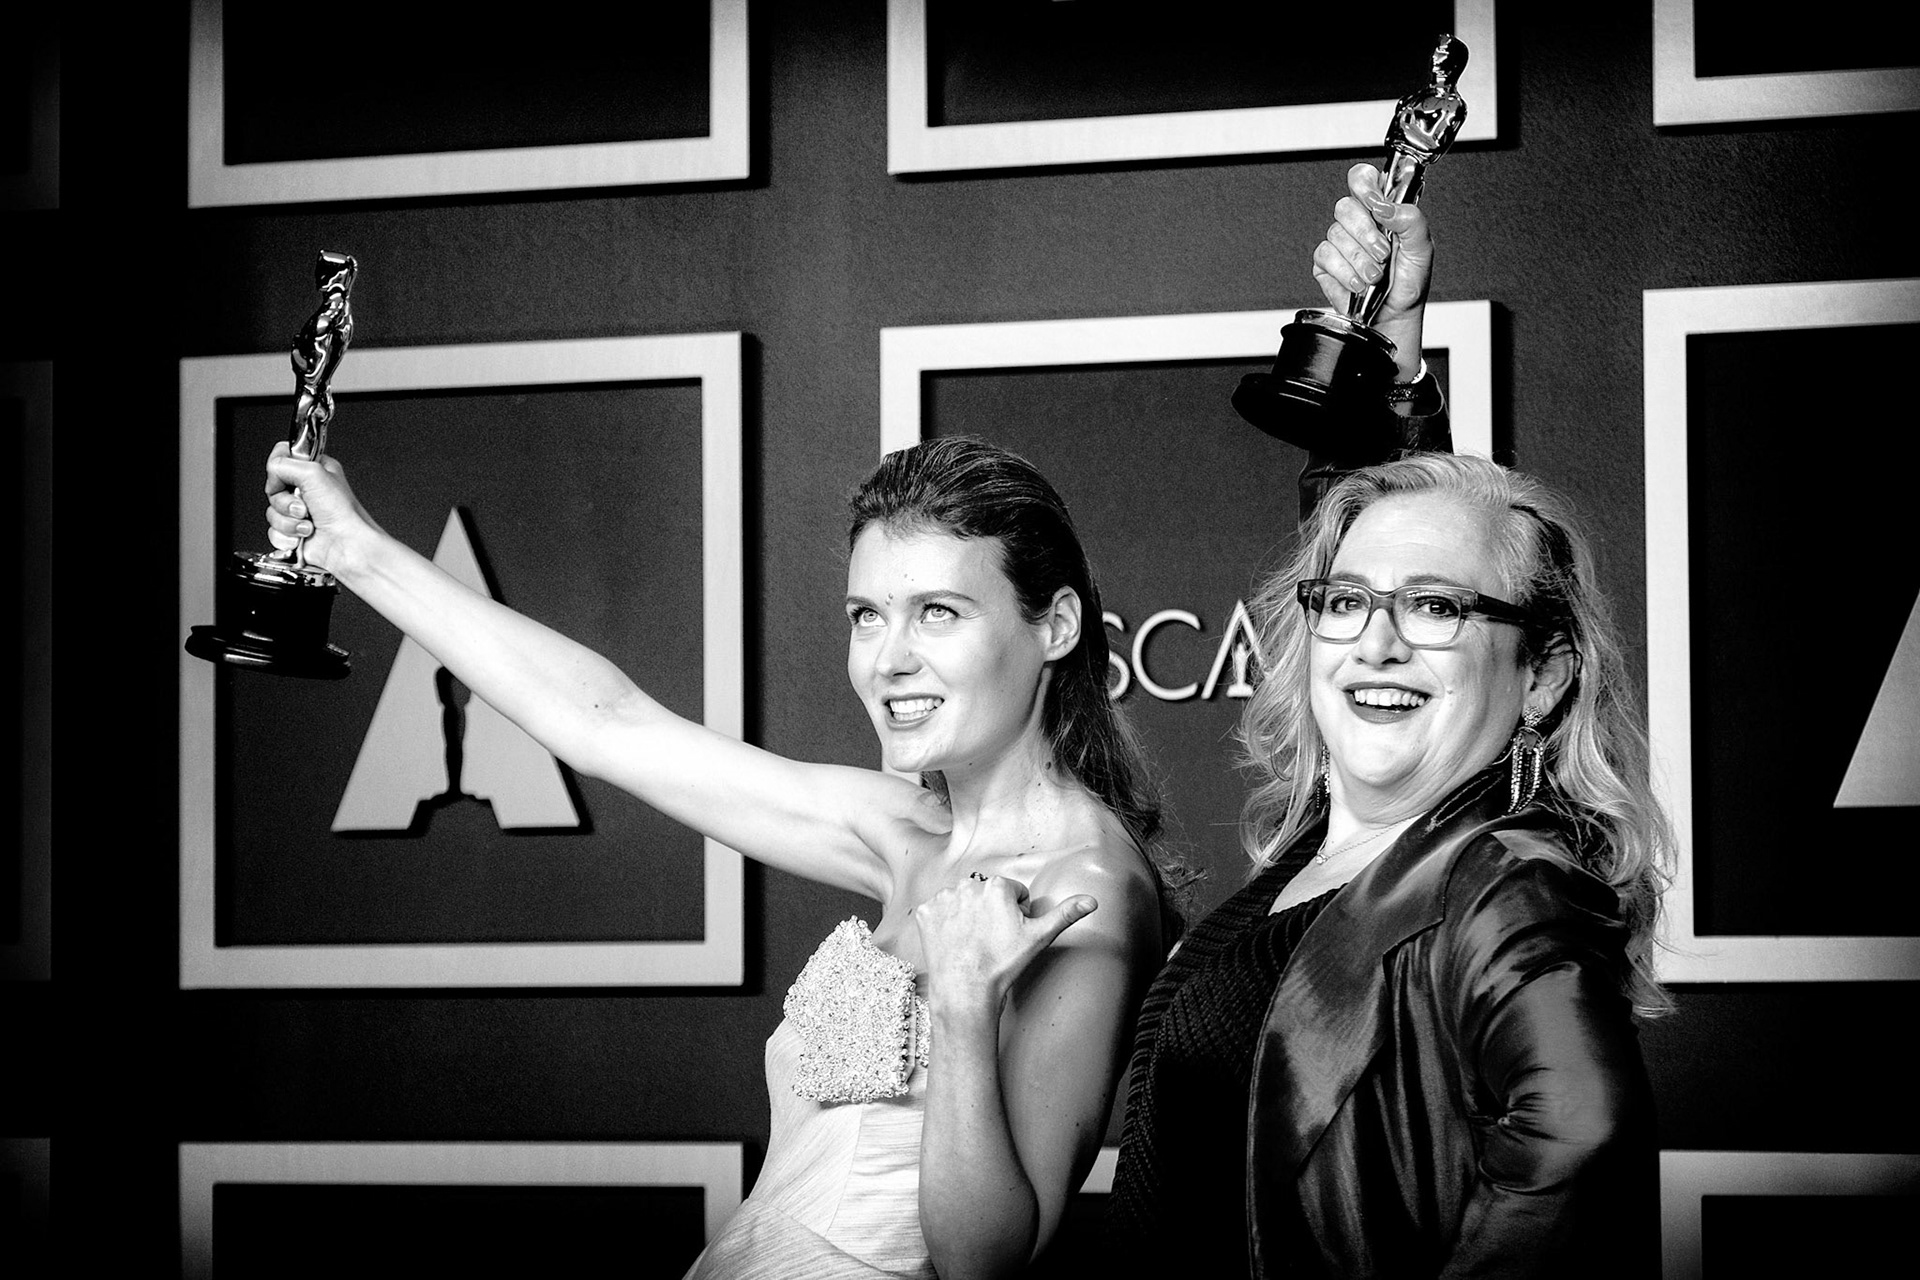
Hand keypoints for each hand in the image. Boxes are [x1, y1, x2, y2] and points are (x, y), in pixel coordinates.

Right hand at [264, 442, 377, 572]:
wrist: (347, 546)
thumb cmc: (343, 513)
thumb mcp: (313, 473)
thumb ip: (284, 464)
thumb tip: (272, 473)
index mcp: (315, 470)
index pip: (282, 458)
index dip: (279, 470)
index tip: (290, 479)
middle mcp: (307, 490)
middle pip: (273, 489)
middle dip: (285, 502)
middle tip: (305, 507)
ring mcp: (300, 513)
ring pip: (272, 512)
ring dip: (288, 521)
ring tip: (308, 524)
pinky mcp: (294, 532)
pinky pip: (273, 532)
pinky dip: (286, 536)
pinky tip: (303, 537)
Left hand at [913, 874, 1096, 1011]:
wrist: (965, 990)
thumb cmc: (1003, 964)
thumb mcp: (1039, 937)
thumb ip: (1065, 914)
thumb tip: (1092, 901)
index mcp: (998, 886)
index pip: (1013, 893)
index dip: (1016, 915)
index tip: (1009, 935)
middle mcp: (968, 885)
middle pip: (987, 895)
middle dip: (990, 912)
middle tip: (991, 940)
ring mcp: (944, 898)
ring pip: (963, 902)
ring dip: (967, 916)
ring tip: (972, 942)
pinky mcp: (926, 912)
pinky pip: (940, 912)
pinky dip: (945, 924)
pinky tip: (953, 942)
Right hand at [1310, 162, 1432, 380]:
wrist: (1395, 317)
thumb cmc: (1409, 283)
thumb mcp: (1422, 248)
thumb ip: (1410, 219)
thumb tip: (1385, 205)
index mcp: (1382, 210)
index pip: (1363, 179)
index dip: (1364, 185)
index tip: (1375, 203)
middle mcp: (1359, 224)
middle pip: (1345, 206)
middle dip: (1366, 234)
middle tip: (1383, 253)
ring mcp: (1340, 244)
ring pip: (1335, 234)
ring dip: (1359, 260)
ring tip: (1375, 275)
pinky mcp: (1325, 265)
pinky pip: (1325, 258)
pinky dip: (1345, 273)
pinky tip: (1358, 283)